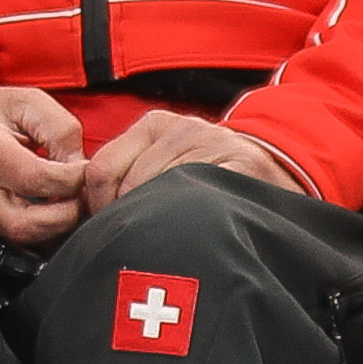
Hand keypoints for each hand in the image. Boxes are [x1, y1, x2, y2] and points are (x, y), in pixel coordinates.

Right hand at [0, 84, 83, 249]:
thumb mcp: (24, 101)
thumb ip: (60, 129)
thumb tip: (80, 165)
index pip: (39, 180)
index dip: (73, 178)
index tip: (83, 168)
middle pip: (27, 225)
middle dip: (66, 215)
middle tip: (80, 194)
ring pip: (21, 240)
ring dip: (56, 228)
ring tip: (68, 202)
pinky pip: (15, 241)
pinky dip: (41, 232)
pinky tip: (51, 211)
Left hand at [75, 106, 300, 220]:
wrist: (278, 172)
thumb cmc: (208, 177)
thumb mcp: (164, 163)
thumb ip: (127, 177)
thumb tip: (84, 214)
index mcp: (154, 125)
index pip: (101, 169)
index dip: (98, 207)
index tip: (111, 228)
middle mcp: (181, 128)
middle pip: (126, 186)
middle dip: (128, 218)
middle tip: (144, 238)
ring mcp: (212, 143)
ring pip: (158, 195)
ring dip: (159, 223)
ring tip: (172, 235)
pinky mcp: (239, 163)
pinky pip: (196, 200)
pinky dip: (189, 221)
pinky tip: (194, 229)